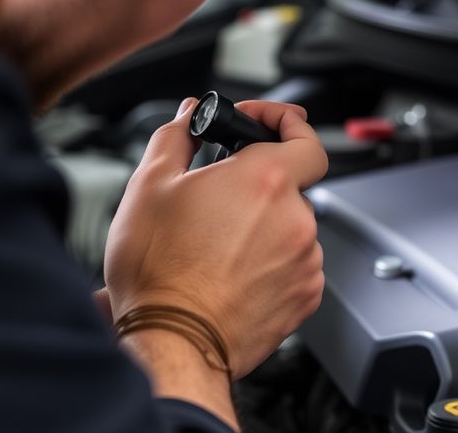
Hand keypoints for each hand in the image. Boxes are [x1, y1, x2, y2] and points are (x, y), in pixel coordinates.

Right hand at [105, 98, 327, 380]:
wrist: (172, 342)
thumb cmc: (159, 271)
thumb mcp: (150, 186)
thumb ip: (177, 137)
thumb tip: (189, 116)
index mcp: (266, 180)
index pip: (305, 136)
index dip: (287, 123)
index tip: (265, 125)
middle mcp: (296, 218)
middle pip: (290, 186)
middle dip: (256, 188)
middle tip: (217, 201)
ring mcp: (306, 260)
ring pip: (291, 228)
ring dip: (263, 228)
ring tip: (217, 247)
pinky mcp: (306, 295)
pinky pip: (296, 266)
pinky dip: (272, 264)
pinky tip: (233, 273)